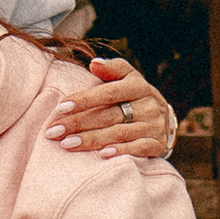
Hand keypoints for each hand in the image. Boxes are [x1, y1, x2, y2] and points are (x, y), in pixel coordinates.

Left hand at [48, 57, 177, 159]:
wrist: (166, 119)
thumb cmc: (135, 96)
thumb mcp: (128, 77)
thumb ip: (111, 69)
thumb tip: (94, 63)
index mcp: (138, 86)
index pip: (109, 92)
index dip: (84, 99)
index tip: (61, 107)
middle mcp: (148, 105)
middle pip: (109, 115)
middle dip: (78, 124)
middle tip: (53, 131)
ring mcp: (153, 125)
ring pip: (119, 133)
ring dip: (91, 140)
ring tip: (66, 144)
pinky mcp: (157, 144)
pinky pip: (138, 149)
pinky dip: (120, 152)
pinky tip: (101, 155)